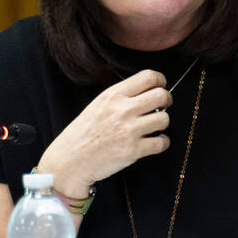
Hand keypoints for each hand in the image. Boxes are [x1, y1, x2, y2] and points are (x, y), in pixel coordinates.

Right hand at [37, 69, 171, 197]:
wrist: (70, 160)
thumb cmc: (83, 134)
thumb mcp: (98, 105)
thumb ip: (121, 96)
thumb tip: (148, 92)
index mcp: (113, 95)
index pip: (148, 77)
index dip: (160, 81)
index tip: (160, 87)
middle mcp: (122, 110)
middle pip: (162, 95)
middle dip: (166, 100)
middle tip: (161, 106)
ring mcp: (128, 131)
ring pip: (164, 119)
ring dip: (162, 123)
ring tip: (153, 127)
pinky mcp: (133, 151)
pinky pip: (162, 142)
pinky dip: (162, 142)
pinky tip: (153, 142)